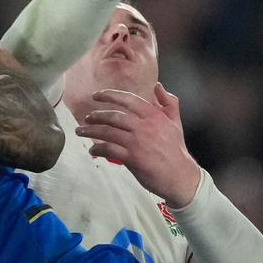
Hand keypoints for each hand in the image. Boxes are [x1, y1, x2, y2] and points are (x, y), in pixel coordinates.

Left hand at [74, 84, 200, 206]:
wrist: (181, 177)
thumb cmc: (176, 150)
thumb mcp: (176, 122)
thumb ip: (168, 102)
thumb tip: (158, 86)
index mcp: (154, 116)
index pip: (128, 99)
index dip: (110, 95)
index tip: (96, 95)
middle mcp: (144, 127)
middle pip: (114, 116)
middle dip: (96, 115)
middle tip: (87, 117)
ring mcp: (137, 142)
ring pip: (108, 132)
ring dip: (91, 131)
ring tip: (81, 131)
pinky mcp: (132, 158)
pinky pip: (109, 149)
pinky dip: (97, 148)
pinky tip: (92, 149)